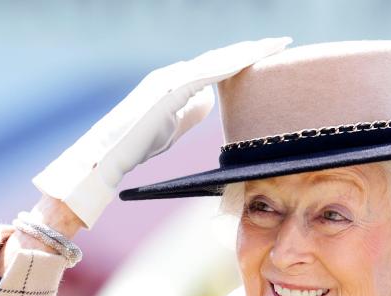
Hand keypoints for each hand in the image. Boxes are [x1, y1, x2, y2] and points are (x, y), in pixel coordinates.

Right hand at [33, 37, 290, 227]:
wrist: (107, 155)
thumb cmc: (136, 146)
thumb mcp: (172, 127)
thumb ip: (190, 113)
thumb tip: (211, 103)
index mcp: (178, 83)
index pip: (217, 68)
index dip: (245, 61)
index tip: (272, 57)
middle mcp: (175, 74)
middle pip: (221, 59)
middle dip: (252, 50)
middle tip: (282, 44)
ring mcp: (170, 79)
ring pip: (216, 61)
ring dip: (246, 53)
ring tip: (274, 47)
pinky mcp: (167, 90)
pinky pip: (204, 74)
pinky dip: (227, 66)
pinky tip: (249, 61)